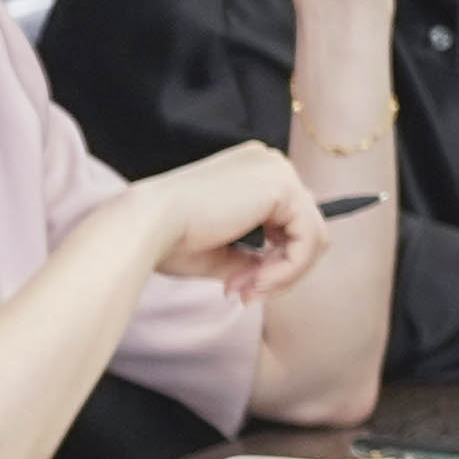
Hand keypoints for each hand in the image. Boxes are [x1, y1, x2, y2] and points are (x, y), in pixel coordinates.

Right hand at [137, 142, 323, 304]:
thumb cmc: (168, 238)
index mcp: (252, 172)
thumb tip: (273, 280)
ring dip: (284, 274)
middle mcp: (270, 163)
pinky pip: (308, 240)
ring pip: (313, 237)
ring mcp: (279, 171)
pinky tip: (256, 282)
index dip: (274, 262)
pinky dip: (288, 270)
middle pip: (306, 227)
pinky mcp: (285, 188)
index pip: (289, 220)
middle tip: (247, 295)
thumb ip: (252, 260)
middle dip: (281, 270)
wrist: (146, 225)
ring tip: (249, 291)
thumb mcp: (220, 252)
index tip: (244, 290)